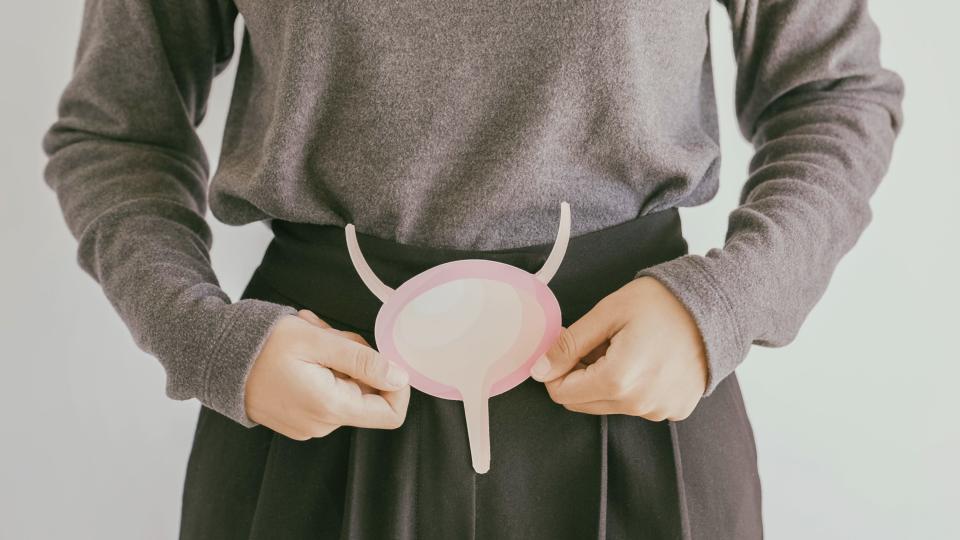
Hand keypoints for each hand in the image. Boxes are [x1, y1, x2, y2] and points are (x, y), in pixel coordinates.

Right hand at [244, 309, 410, 439]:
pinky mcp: (297, 418)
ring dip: (335, 357)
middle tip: (326, 331)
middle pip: (367, 392)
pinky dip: (321, 367)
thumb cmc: (261, 344)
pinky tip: (299, 349)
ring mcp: (308, 425)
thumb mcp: (318, 341)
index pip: (391, 413)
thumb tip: (400, 377)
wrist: (212, 356)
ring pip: (346, 386)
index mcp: (331, 408)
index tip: (381, 353)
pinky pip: (326, 392)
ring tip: (308, 334)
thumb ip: (363, 360)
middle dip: (354, 357)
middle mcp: (322, 424)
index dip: (397, 383)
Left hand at [530, 276, 707, 420]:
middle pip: (582, 403)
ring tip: (626, 348)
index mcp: (619, 380)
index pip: (562, 394)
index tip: (568, 346)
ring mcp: (660, 410)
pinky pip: (637, 405)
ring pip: (608, 405)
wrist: (717, 306)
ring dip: (606, 380)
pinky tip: (646, 359)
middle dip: (580, 375)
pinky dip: (632, 387)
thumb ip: (569, 344)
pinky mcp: (675, 410)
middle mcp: (640, 404)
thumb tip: (539, 370)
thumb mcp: (607, 313)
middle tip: (599, 343)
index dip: (556, 369)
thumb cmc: (662, 303)